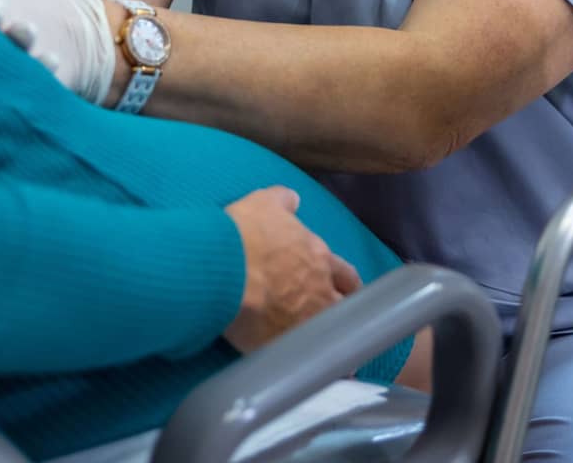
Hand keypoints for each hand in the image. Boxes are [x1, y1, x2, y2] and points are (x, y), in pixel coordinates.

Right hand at [221, 186, 359, 353]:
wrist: (226, 268)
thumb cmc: (246, 233)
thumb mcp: (263, 204)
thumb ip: (282, 201)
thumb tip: (294, 198)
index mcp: (318, 257)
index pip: (346, 274)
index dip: (345, 282)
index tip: (344, 289)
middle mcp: (321, 291)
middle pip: (346, 307)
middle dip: (345, 314)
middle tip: (340, 321)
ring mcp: (307, 322)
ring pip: (334, 337)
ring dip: (336, 343)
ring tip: (337, 356)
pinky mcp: (287, 346)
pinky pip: (310, 361)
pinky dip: (317, 366)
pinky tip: (319, 374)